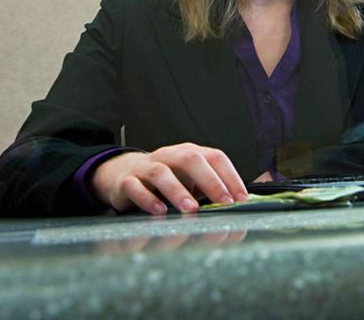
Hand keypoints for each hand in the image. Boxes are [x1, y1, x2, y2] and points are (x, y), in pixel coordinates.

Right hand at [88, 143, 250, 213]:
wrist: (121, 173)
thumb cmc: (164, 178)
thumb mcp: (189, 179)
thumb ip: (209, 188)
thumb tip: (238, 203)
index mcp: (189, 153)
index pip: (215, 157)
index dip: (230, 176)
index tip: (241, 198)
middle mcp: (169, 156)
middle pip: (190, 159)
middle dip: (210, 181)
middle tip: (223, 202)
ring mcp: (146, 167)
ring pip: (161, 173)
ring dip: (178, 191)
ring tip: (191, 209)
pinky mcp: (126, 181)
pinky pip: (135, 187)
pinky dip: (147, 199)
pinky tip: (159, 211)